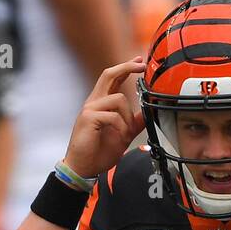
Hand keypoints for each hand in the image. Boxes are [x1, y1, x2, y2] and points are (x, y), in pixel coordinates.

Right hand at [61, 56, 145, 178]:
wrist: (82, 168)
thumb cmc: (98, 152)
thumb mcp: (123, 135)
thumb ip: (133, 123)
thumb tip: (147, 113)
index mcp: (100, 104)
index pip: (112, 79)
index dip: (125, 68)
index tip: (139, 61)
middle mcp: (93, 103)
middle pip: (109, 75)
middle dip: (126, 67)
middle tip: (141, 65)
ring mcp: (89, 109)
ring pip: (118, 99)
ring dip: (128, 117)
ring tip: (125, 134)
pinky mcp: (89, 118)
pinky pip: (113, 115)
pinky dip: (121, 127)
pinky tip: (120, 137)